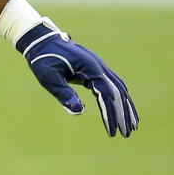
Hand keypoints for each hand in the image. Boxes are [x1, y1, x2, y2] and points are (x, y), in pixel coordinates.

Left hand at [17, 20, 138, 136]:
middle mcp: (99, 66)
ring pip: (120, 88)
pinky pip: (113, 84)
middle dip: (123, 114)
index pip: (107, 95)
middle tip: (126, 135)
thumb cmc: (43, 58)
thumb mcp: (48, 77)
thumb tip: (79, 111)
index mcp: (89, 67)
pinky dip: (121, 97)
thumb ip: (63, 92)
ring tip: (132, 127)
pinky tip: (123, 109)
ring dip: (126, 107)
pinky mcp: (95, 68)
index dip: (110, 114)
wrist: (41, 40)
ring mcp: (99, 66)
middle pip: (118, 92)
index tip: (112, 132)